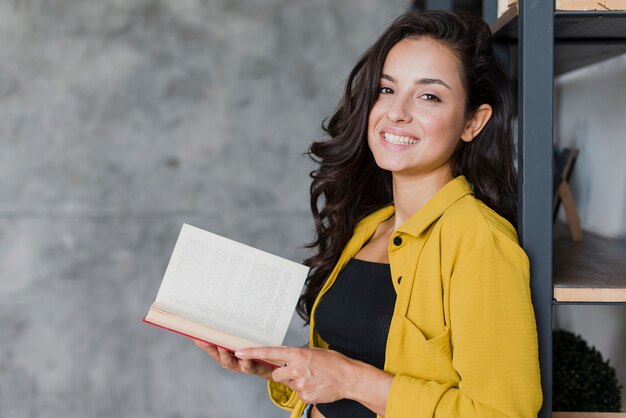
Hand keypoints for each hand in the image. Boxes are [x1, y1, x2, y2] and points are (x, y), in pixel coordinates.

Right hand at [190, 338, 273, 379]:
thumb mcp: (243, 338)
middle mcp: (231, 361)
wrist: (274, 365)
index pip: (210, 346)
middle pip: (217, 355)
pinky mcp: (256, 368)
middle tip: (204, 340)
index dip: (200, 341)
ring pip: (231, 363)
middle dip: (210, 348)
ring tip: (223, 348)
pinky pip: (250, 366)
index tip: (192, 333)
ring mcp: (242, 366)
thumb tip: (220, 315)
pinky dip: (246, 362)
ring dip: (225, 356)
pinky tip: (246, 356)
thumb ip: (232, 330)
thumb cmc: (254, 349)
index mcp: (226, 353)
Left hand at [235, 346, 356, 403]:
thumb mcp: (312, 352)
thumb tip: (286, 360)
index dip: (252, 353)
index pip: (269, 352)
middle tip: (299, 371)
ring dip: (295, 381)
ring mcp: (299, 384)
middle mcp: (296, 368)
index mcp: (297, 354)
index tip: (238, 352)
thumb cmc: (333, 362)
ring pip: (288, 384)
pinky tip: (316, 385)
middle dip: (283, 373)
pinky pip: (297, 393)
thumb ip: (297, 356)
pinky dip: (304, 390)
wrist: (349, 377)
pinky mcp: (304, 396)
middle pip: (277, 374)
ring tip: (312, 377)